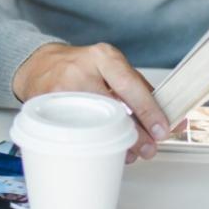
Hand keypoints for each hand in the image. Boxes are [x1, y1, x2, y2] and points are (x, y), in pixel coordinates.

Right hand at [12, 42, 167, 160]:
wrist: (40, 65)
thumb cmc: (82, 68)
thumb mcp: (111, 67)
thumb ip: (138, 89)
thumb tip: (167, 119)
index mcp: (103, 57)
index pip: (130, 84)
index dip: (149, 110)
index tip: (162, 129)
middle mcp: (81, 71)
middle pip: (113, 109)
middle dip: (136, 135)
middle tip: (150, 148)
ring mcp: (62, 91)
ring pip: (95, 126)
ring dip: (117, 144)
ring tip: (130, 151)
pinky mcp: (48, 108)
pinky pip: (77, 133)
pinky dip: (95, 144)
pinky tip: (104, 147)